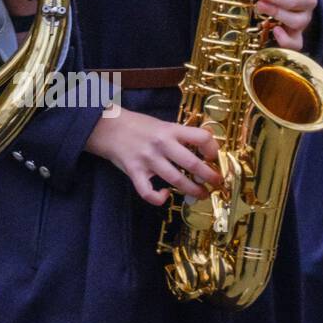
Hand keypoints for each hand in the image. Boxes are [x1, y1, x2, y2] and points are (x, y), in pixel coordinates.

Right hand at [84, 109, 222, 205]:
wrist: (107, 126)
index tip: (213, 157)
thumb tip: (206, 140)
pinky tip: (165, 195)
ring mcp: (147, 159)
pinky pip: (147, 192)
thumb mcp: (161, 123)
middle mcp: (160, 144)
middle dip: (209, 176)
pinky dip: (158, 198)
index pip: (200, 137)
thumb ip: (180, 134)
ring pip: (176, 179)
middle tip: (216, 182)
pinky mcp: (134, 172)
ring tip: (201, 194)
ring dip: (193, 190)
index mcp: (169, 130)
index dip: (213, 149)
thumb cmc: (137, 125)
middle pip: (192, 163)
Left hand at [246, 0, 316, 50]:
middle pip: (294, 0)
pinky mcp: (298, 35)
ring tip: (259, 6)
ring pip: (296, 20)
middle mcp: (308, 0)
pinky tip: (275, 30)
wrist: (293, 5)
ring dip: (276, 13)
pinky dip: (286, 39)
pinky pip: (296, 42)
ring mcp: (305, 19)